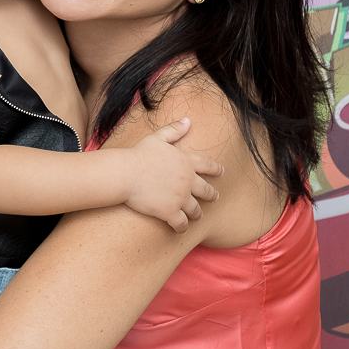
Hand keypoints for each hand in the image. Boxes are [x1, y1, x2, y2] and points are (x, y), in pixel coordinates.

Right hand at [126, 118, 222, 232]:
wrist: (126, 173)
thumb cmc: (138, 154)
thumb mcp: (157, 138)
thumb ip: (174, 129)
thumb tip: (188, 120)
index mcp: (186, 161)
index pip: (207, 165)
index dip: (216, 169)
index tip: (222, 172)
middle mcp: (188, 180)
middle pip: (206, 190)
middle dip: (211, 195)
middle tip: (214, 198)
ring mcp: (180, 197)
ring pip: (196, 209)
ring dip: (197, 213)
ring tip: (197, 216)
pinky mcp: (170, 212)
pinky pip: (182, 223)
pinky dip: (183, 227)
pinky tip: (181, 229)